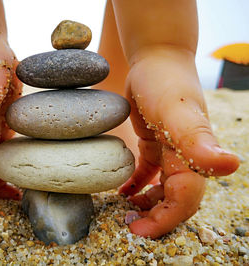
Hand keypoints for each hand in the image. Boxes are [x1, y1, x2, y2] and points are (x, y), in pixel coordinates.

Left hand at [119, 47, 239, 237]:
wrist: (157, 59)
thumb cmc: (166, 80)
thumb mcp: (176, 108)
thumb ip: (197, 137)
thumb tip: (230, 166)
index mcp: (193, 154)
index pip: (185, 198)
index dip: (165, 219)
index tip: (137, 231)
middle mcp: (185, 156)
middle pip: (175, 198)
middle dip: (155, 217)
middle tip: (128, 225)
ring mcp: (170, 151)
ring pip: (163, 189)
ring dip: (148, 204)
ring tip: (125, 210)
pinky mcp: (155, 144)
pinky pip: (149, 172)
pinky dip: (138, 185)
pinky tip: (124, 191)